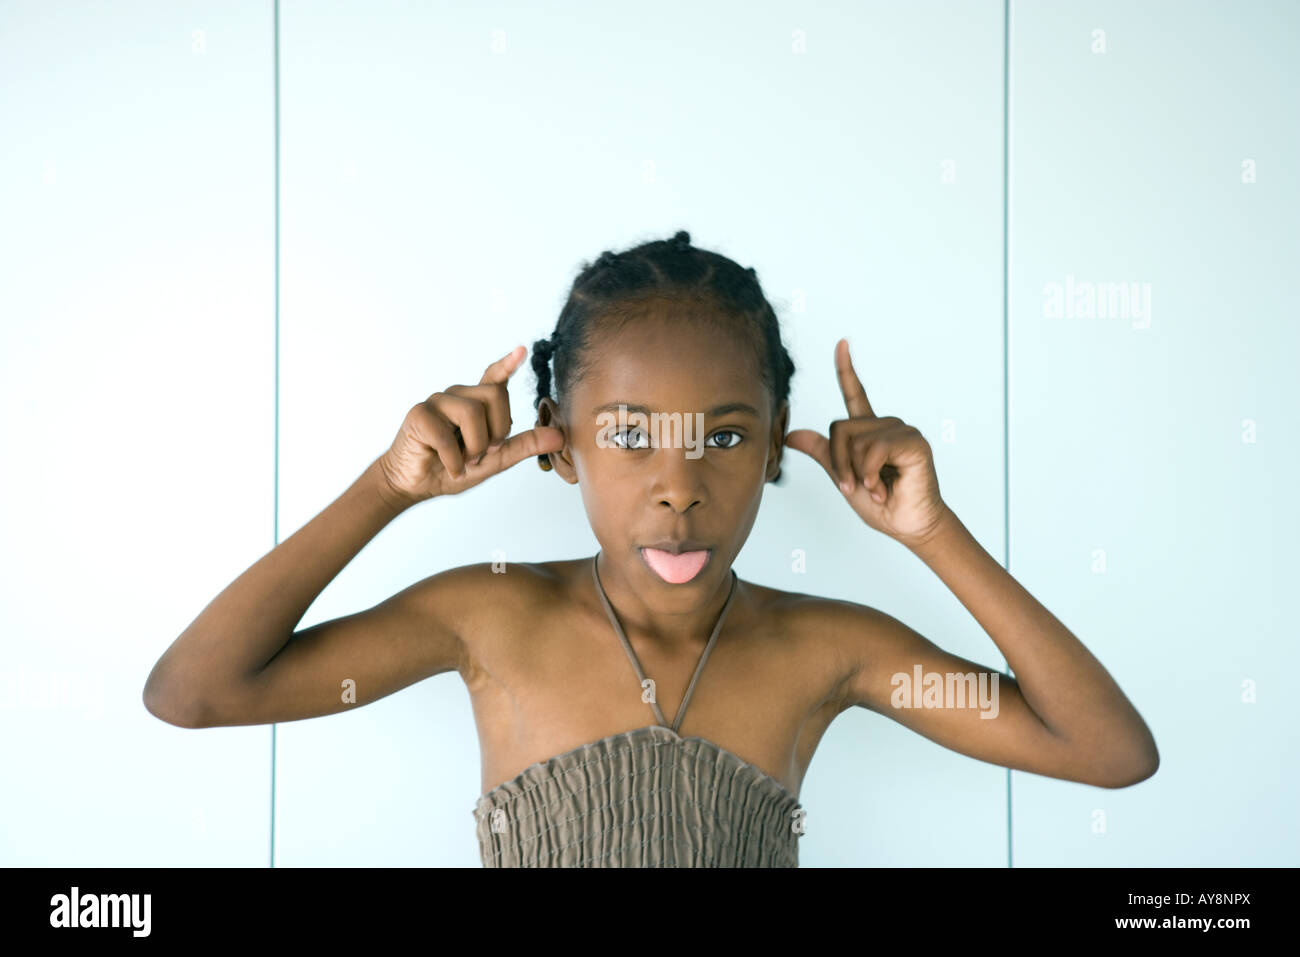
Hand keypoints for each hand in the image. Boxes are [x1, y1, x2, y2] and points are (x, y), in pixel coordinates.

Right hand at [375, 345, 565, 506]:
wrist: (415, 486)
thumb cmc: (452, 468)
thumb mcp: (494, 460)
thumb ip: (524, 445)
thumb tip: (560, 436)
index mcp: (475, 403)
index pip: (493, 377)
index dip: (507, 363)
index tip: (522, 350)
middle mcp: (457, 396)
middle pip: (494, 395)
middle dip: (497, 430)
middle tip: (484, 453)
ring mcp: (436, 402)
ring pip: (473, 412)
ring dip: (475, 448)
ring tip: (465, 461)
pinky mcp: (418, 415)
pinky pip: (447, 435)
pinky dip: (455, 460)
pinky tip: (451, 468)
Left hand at [784, 339, 950, 547]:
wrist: (908, 526)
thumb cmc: (881, 504)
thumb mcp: (843, 477)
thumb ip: (822, 453)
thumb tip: (790, 435)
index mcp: (870, 431)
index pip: (855, 393)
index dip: (846, 369)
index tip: (842, 343)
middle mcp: (886, 425)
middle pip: (838, 428)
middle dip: (839, 464)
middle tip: (857, 486)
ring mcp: (902, 431)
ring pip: (853, 441)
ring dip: (856, 473)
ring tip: (875, 489)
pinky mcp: (913, 442)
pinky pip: (874, 449)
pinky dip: (870, 474)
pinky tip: (883, 488)